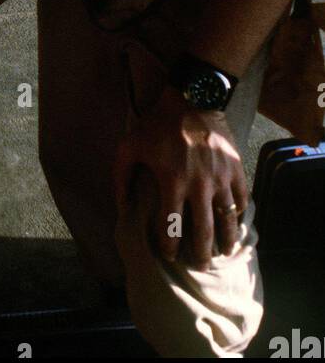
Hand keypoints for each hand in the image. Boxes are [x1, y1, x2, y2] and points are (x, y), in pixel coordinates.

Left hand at [113, 87, 247, 269]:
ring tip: (222, 252)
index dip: (170, 246)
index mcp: (172, 181)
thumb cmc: (157, 123)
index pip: (171, 226)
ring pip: (227, 220)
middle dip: (200, 254)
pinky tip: (236, 222)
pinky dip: (240, 214)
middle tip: (198, 265)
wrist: (192, 97)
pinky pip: (242, 199)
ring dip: (226, 240)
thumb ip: (121, 177)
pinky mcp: (236, 168)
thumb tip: (120, 206)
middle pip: (203, 232)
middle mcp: (199, 184)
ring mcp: (220, 177)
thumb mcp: (129, 146)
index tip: (169, 255)